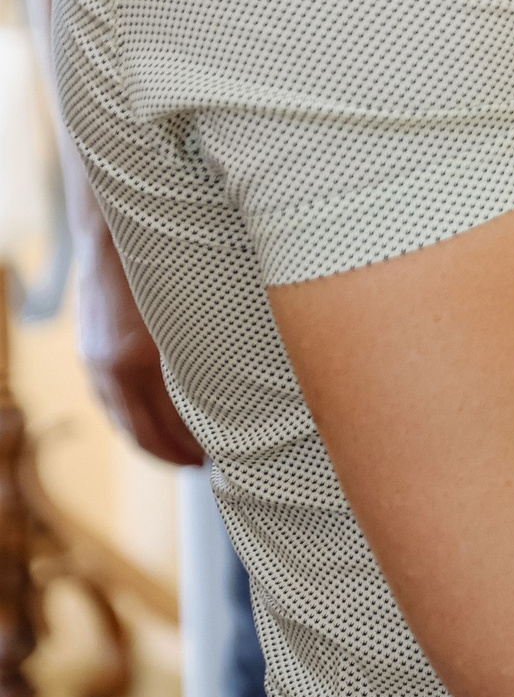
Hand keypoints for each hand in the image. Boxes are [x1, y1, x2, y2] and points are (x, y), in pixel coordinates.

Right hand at [73, 218, 202, 465]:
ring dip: (149, 439)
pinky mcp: (90, 349)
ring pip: (121, 418)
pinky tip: (151, 420)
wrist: (114, 231)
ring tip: (181, 451)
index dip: (187, 447)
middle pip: (140, 430)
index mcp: (139, 359)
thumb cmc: (169, 264)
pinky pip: (108, 399)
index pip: (162, 424)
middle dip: (171, 452)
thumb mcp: (197, 309)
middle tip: (203, 465)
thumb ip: (210, 350)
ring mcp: (95, 358)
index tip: (213, 460)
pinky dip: (130, 417)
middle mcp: (110, 365)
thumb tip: (241, 385)